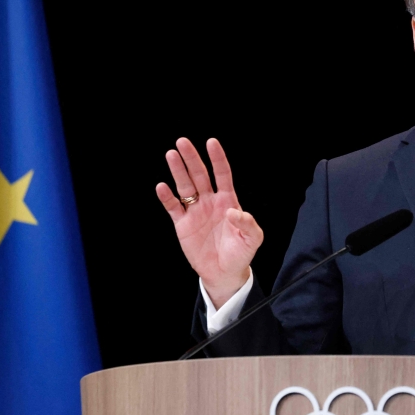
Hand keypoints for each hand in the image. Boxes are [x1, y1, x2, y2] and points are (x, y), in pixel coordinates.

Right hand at [155, 138, 262, 307]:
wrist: (225, 273)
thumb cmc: (240, 253)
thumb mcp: (252, 239)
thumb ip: (247, 224)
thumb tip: (233, 211)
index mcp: (228, 201)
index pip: (222, 174)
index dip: (217, 158)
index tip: (211, 142)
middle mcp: (210, 202)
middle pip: (200, 175)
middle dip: (192, 158)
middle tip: (182, 142)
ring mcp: (196, 212)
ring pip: (185, 187)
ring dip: (178, 172)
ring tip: (171, 154)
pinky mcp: (183, 225)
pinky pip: (174, 208)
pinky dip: (167, 198)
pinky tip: (162, 187)